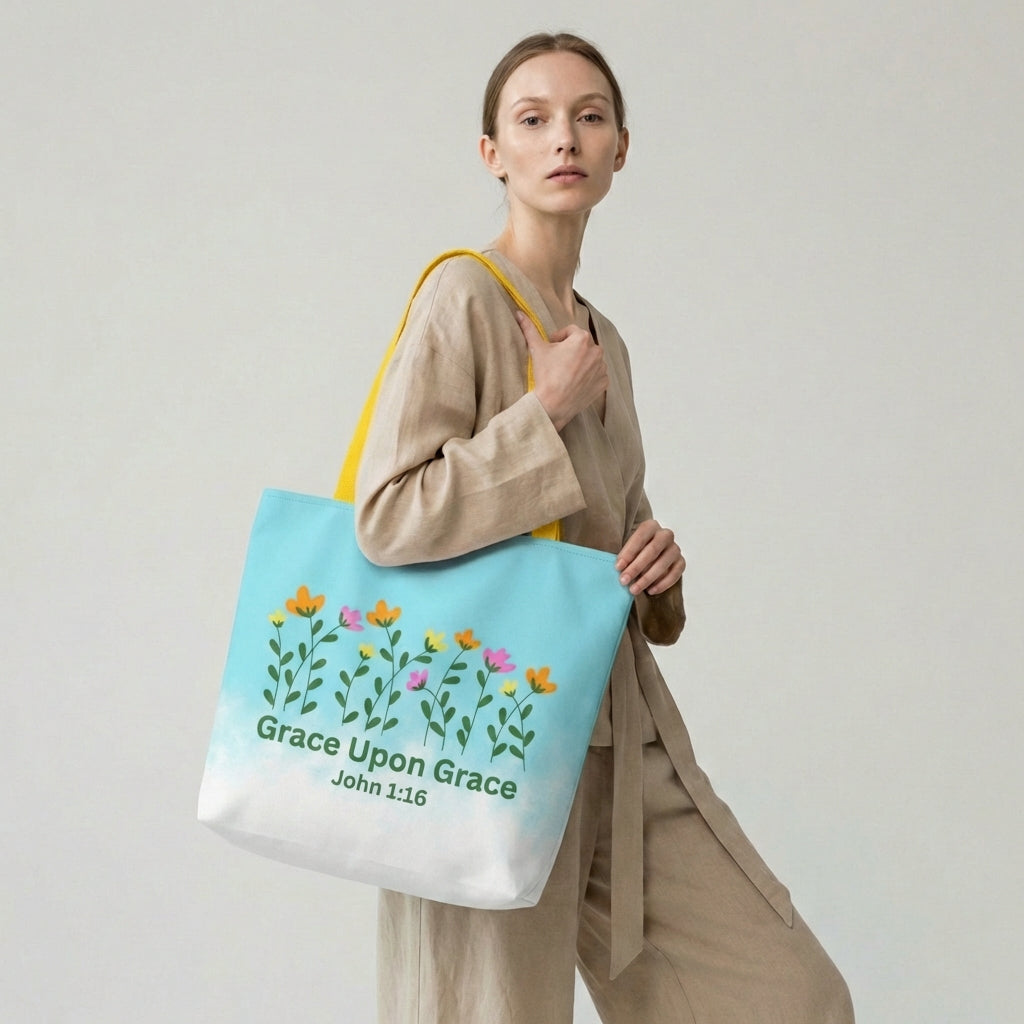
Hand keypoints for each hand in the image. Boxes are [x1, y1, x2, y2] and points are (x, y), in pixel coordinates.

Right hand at [515, 310, 607, 430]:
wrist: (553, 405)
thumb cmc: (546, 376)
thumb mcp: (537, 350)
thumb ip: (529, 329)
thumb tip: (519, 313)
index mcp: (582, 338)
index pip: (571, 331)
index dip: (559, 338)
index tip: (551, 348)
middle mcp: (596, 351)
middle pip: (582, 345)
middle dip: (571, 350)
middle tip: (558, 362)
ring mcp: (601, 368)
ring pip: (591, 359)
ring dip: (581, 362)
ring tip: (567, 373)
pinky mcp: (603, 382)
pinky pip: (597, 374)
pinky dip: (589, 376)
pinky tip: (575, 382)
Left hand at [615, 520, 685, 595]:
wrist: (650, 558)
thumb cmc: (635, 552)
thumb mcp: (628, 548)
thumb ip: (624, 554)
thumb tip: (618, 567)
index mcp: (650, 526)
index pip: (640, 537)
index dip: (629, 553)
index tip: (618, 567)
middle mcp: (665, 535)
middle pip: (652, 550)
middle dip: (636, 567)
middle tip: (624, 580)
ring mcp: (675, 549)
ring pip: (663, 563)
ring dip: (647, 578)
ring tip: (634, 589)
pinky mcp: (681, 562)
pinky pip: (675, 574)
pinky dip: (662, 584)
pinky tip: (650, 591)